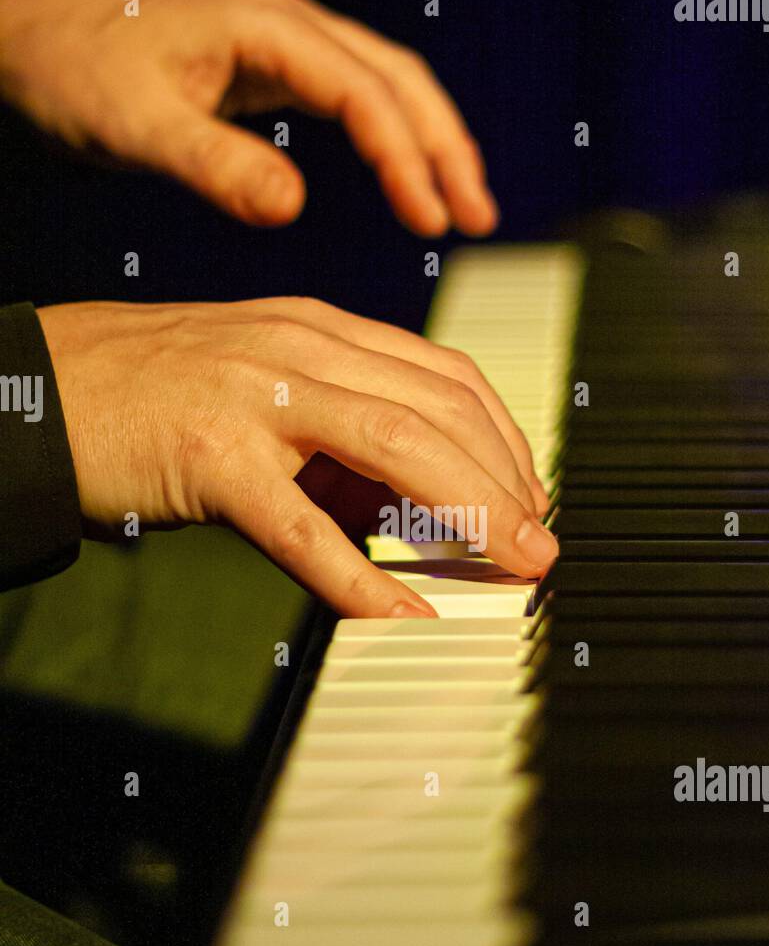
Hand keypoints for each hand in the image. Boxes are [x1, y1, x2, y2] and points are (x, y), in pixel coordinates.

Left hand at [0, 0, 497, 234]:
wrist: (29, 32)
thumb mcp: (137, 124)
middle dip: (445, 146)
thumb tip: (292, 208)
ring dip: (426, 139)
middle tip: (479, 217)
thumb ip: (215, 165)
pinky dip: (386, 134)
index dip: (406, 158)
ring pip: (381, 81)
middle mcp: (283, 20)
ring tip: (459, 205)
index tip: (433, 220)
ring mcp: (279, 37)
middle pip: (396, 76)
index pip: (363, 92)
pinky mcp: (267, 61)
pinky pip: (349, 94)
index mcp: (262, 23)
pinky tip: (400, 175)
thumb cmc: (74, 66)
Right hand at [38, 297, 554, 617]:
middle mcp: (300, 348)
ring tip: (510, 568)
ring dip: (470, 512)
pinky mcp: (211, 456)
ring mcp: (256, 396)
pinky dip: (365, 576)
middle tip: (540, 547)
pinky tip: (404, 615)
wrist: (39, 387)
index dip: (503, 441)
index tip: (530, 499)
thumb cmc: (151, 397)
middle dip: (507, 482)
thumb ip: (338, 444)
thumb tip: (415, 514)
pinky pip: (305, 526)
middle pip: (439, 409)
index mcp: (319, 331)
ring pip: (396, 446)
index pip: (444, 377)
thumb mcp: (263, 397)